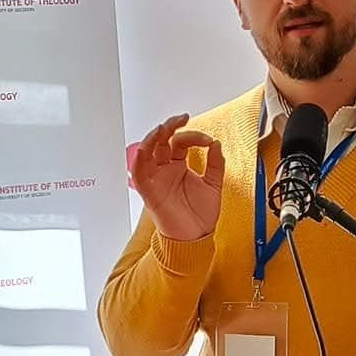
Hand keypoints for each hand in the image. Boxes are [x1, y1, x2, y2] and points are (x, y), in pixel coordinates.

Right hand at [131, 115, 224, 240]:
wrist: (196, 237)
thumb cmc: (201, 214)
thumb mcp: (214, 184)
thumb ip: (216, 163)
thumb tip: (216, 143)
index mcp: (178, 166)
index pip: (180, 142)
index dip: (193, 136)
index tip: (208, 140)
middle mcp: (165, 170)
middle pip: (160, 141)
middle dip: (169, 127)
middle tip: (181, 118)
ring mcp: (156, 179)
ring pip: (147, 152)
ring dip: (152, 138)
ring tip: (163, 128)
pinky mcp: (149, 191)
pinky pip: (139, 173)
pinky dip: (139, 160)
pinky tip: (145, 149)